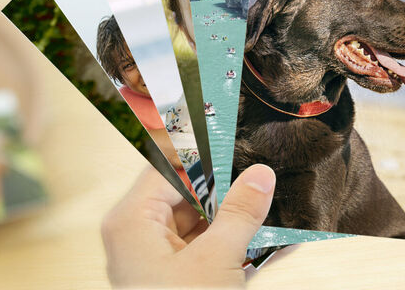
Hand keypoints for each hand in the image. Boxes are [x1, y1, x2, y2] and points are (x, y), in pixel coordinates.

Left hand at [101, 164, 275, 287]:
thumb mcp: (215, 262)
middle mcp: (138, 232)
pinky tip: (270, 233)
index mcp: (132, 219)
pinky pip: (207, 245)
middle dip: (228, 182)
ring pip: (201, 218)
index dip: (204, 148)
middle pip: (187, 190)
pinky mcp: (176, 276)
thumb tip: (260, 174)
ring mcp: (156, 256)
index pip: (168, 164)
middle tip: (263, 168)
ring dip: (236, 212)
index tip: (235, 129)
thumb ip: (239, 213)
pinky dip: (234, 240)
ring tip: (272, 198)